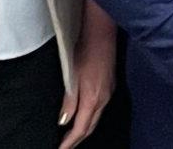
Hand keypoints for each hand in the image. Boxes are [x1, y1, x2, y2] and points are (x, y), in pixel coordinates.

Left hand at [58, 2, 118, 148]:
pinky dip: (89, 118)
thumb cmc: (85, 52)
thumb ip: (69, 101)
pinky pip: (99, 109)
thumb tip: (63, 121)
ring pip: (95, 119)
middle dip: (76, 140)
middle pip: (89, 127)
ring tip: (70, 136)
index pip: (80, 128)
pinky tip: (82, 115)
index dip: (69, 142)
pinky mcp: (109, 86)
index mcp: (93, 99)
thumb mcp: (72, 77)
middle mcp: (103, 99)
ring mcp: (107, 93)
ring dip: (83, 129)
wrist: (102, 34)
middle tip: (64, 147)